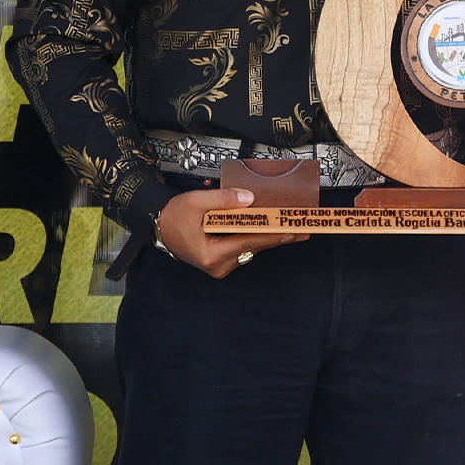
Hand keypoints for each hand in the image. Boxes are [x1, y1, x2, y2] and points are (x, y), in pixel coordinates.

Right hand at [156, 189, 308, 278]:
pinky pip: (245, 248)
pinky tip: (273, 228)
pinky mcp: (223, 262)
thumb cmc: (175, 215)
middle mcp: (219, 265)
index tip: (293, 230)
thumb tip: (249, 199)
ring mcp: (222, 266)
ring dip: (270, 236)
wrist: (160, 226)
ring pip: (252, 248)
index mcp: (212, 254)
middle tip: (304, 229)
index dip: (273, 234)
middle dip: (279, 236)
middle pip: (255, 246)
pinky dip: (258, 237)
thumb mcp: (196, 202)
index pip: (249, 241)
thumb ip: (223, 199)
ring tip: (293, 226)